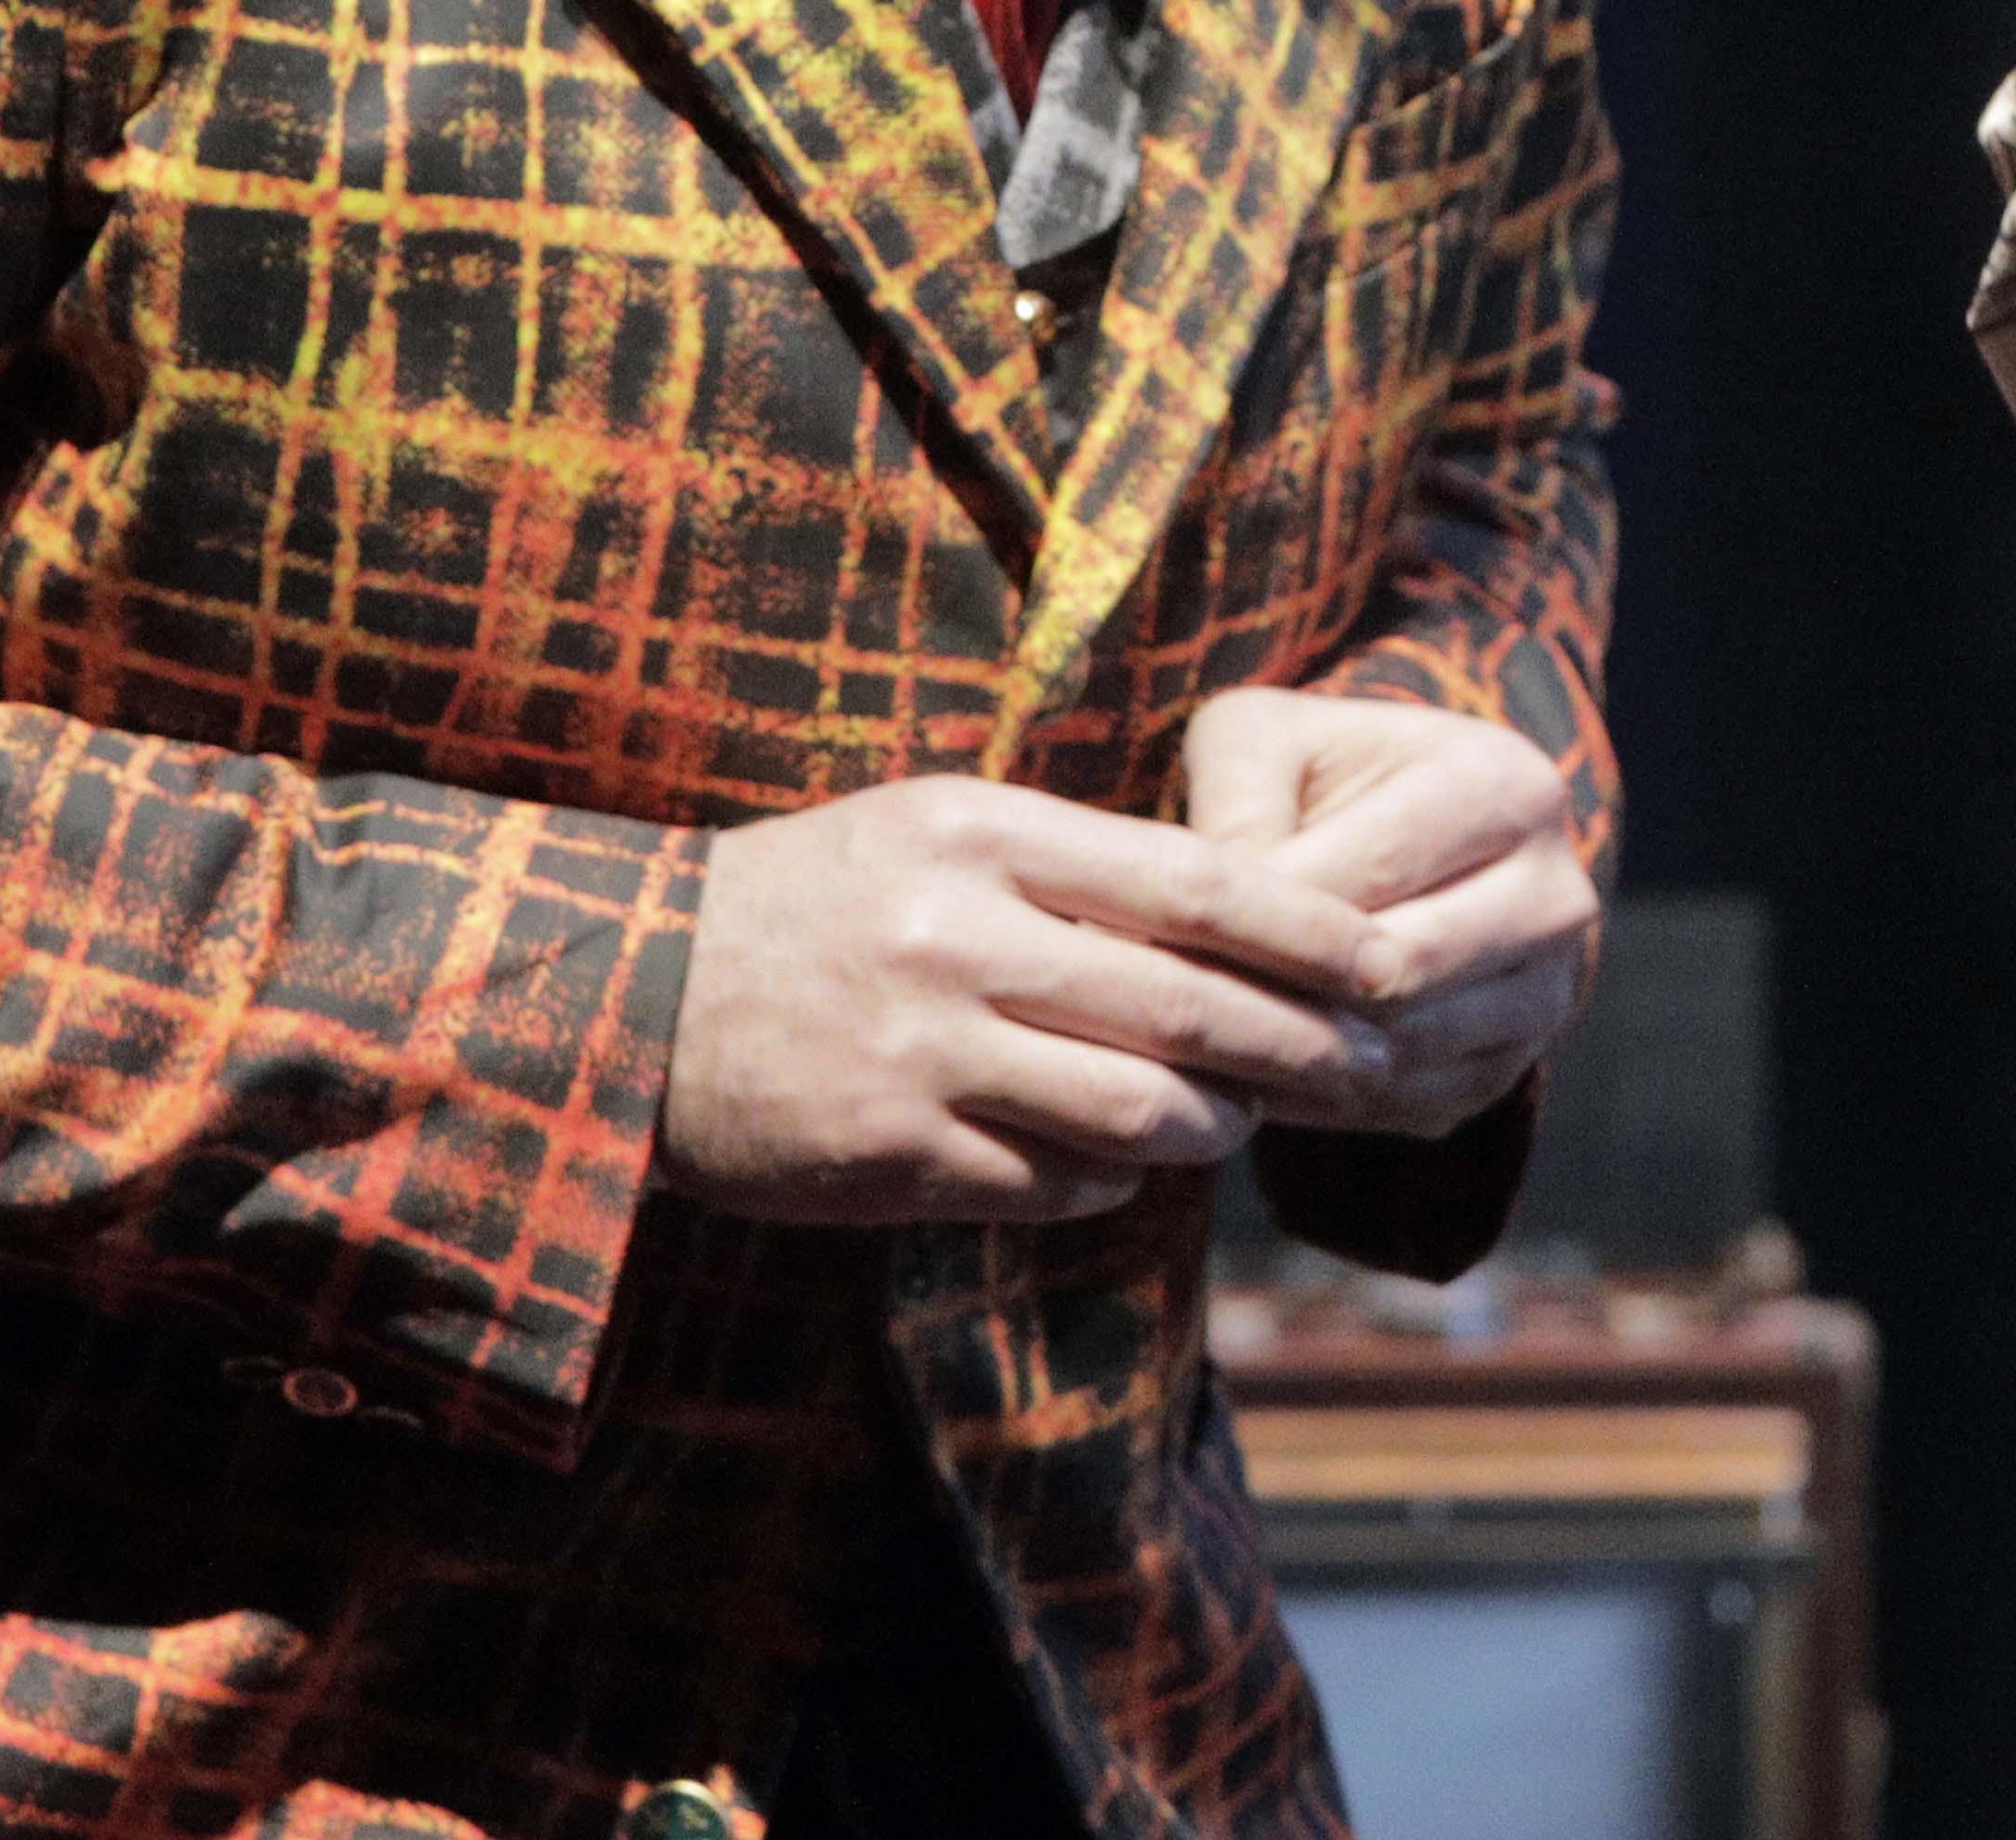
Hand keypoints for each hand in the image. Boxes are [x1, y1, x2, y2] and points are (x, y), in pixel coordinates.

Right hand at [662, 776, 1396, 1227]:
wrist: (629, 992)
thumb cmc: (812, 900)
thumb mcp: (933, 832)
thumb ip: (1075, 867)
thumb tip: (1239, 918)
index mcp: (982, 836)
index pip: (1197, 886)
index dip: (1310, 934)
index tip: (1387, 962)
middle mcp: (960, 939)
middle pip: (1187, 1010)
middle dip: (1297, 1049)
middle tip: (1361, 1067)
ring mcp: (924, 1056)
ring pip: (1136, 1112)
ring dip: (1208, 1128)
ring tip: (1231, 1120)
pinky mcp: (891, 1156)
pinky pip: (1053, 1184)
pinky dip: (1108, 1179)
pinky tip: (1113, 1162)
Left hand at [1188, 688, 1602, 1136]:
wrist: (1409, 841)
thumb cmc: (1321, 779)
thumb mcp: (1266, 741)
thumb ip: (1236, 798)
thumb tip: (1214, 902)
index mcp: (1505, 787)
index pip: (1368, 874)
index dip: (1256, 910)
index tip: (1161, 929)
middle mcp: (1555, 895)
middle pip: (1398, 973)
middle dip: (1277, 987)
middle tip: (1173, 999)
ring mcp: (1546, 994)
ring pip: (1404, 1049)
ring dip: (1297, 1053)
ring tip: (1201, 1036)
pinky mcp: (1509, 1068)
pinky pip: (1407, 1101)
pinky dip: (1324, 1096)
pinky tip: (1251, 1068)